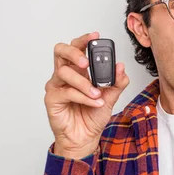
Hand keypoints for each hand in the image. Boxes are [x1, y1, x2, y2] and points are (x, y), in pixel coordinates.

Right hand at [44, 32, 129, 158]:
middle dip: (74, 52)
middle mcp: (66, 75)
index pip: (77, 48)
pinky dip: (83, 97)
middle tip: (86, 62)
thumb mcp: (110, 98)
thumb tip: (121, 67)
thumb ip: (117, 82)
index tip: (96, 36)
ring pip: (65, 73)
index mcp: (79, 71)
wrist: (86, 138)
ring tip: (97, 94)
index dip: (84, 40)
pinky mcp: (52, 99)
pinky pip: (67, 92)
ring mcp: (57, 86)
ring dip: (84, 83)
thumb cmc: (92, 117)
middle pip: (61, 51)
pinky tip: (94, 102)